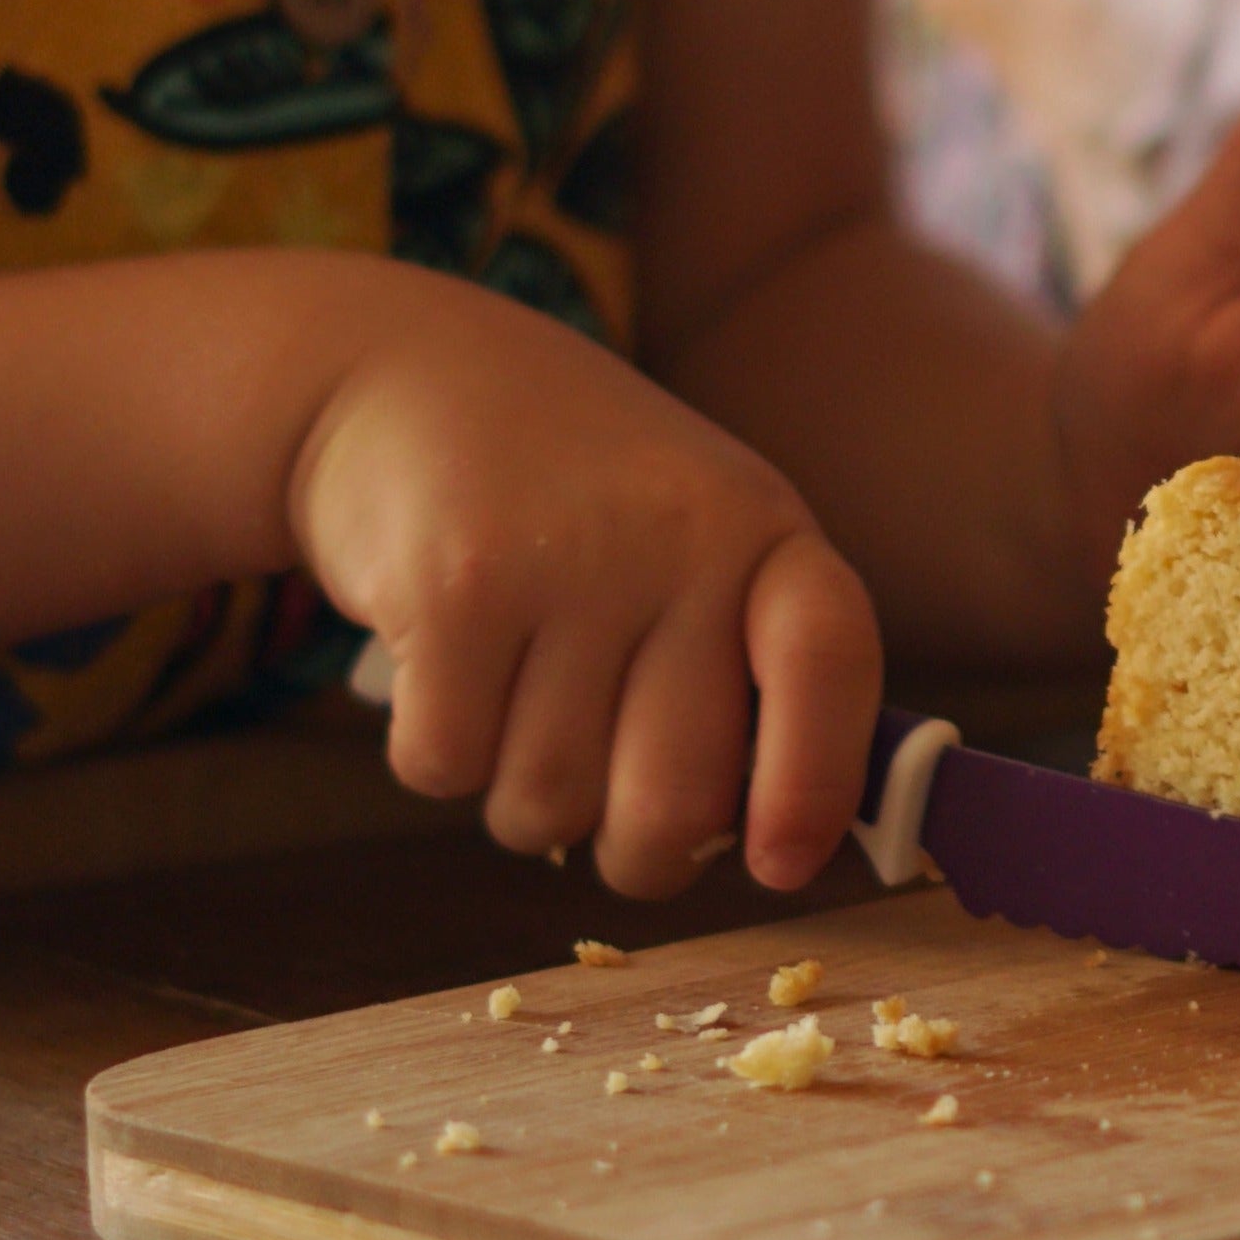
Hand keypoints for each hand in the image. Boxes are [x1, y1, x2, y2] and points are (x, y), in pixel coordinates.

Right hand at [289, 274, 878, 895]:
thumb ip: (757, 681)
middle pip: (674, 801)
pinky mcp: (449, 589)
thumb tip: (784, 852)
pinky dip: (438, 756)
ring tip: (524, 702)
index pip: (829, 663)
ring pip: (548, 806)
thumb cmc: (589, 512)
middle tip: (614, 810)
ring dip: (525, 800)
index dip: (815, 783)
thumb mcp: (706, 549)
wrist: (410, 374)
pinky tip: (450, 672)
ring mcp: (563, 562)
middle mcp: (679, 541)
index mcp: (766, 535)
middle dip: (641, 852)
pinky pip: (446, 767)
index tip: (781, 865)